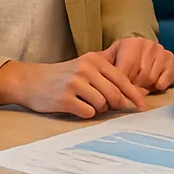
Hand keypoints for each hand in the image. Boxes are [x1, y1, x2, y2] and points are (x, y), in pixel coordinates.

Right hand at [0, 53, 148, 117]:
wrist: (30, 81)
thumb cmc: (62, 76)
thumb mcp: (86, 68)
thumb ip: (109, 77)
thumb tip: (137, 93)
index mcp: (94, 60)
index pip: (122, 79)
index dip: (135, 95)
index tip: (142, 107)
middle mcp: (85, 69)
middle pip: (115, 94)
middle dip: (117, 105)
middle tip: (111, 108)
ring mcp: (74, 83)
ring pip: (102, 104)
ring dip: (99, 109)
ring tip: (86, 102)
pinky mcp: (65, 98)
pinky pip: (88, 112)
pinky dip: (86, 113)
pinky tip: (76, 107)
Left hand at [104, 37, 173, 91]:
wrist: (141, 49)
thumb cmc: (122, 57)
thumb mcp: (109, 58)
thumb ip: (102, 67)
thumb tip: (95, 80)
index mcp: (131, 43)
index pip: (125, 72)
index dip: (121, 85)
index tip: (117, 90)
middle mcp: (148, 45)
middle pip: (139, 77)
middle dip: (133, 86)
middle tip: (130, 87)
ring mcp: (161, 52)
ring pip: (151, 79)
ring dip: (145, 87)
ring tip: (140, 84)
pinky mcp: (172, 61)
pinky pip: (165, 81)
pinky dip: (158, 86)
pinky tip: (153, 83)